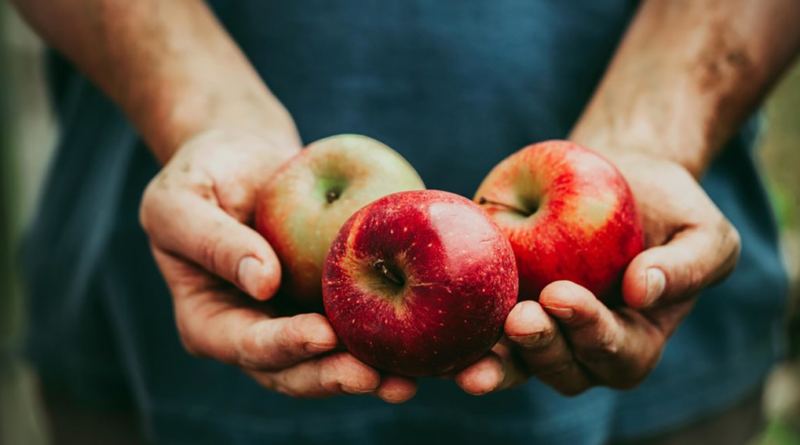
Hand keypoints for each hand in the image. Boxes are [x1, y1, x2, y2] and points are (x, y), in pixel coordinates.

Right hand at [139, 129, 416, 401]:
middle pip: (294, 369)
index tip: (321, 334)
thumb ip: (212, 241)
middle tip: (376, 377)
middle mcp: (255, 331)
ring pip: (331, 359)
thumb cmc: (201, 174)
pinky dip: (389, 336)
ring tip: (407, 381)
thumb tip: (263, 281)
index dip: (283, 345)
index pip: (246, 344)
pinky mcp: (330, 302)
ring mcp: (294, 321)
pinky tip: (423, 341)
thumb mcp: (180, 200)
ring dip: (369, 373)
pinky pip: (359, 324)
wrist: (244, 158)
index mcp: (210, 321)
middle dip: (334, 376)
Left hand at [455, 152, 740, 394]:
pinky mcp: (501, 305)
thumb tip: (643, 291)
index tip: (563, 295)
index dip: (590, 332)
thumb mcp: (702, 231)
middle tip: (520, 317)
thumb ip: (689, 266)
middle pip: (563, 370)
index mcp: (634, 339)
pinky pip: (480, 332)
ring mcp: (539, 330)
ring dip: (496, 362)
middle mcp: (583, 345)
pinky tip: (440, 334)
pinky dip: (461, 338)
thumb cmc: (666, 207)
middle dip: (541, 349)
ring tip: (473, 353)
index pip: (616, 353)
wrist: (613, 174)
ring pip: (517, 364)